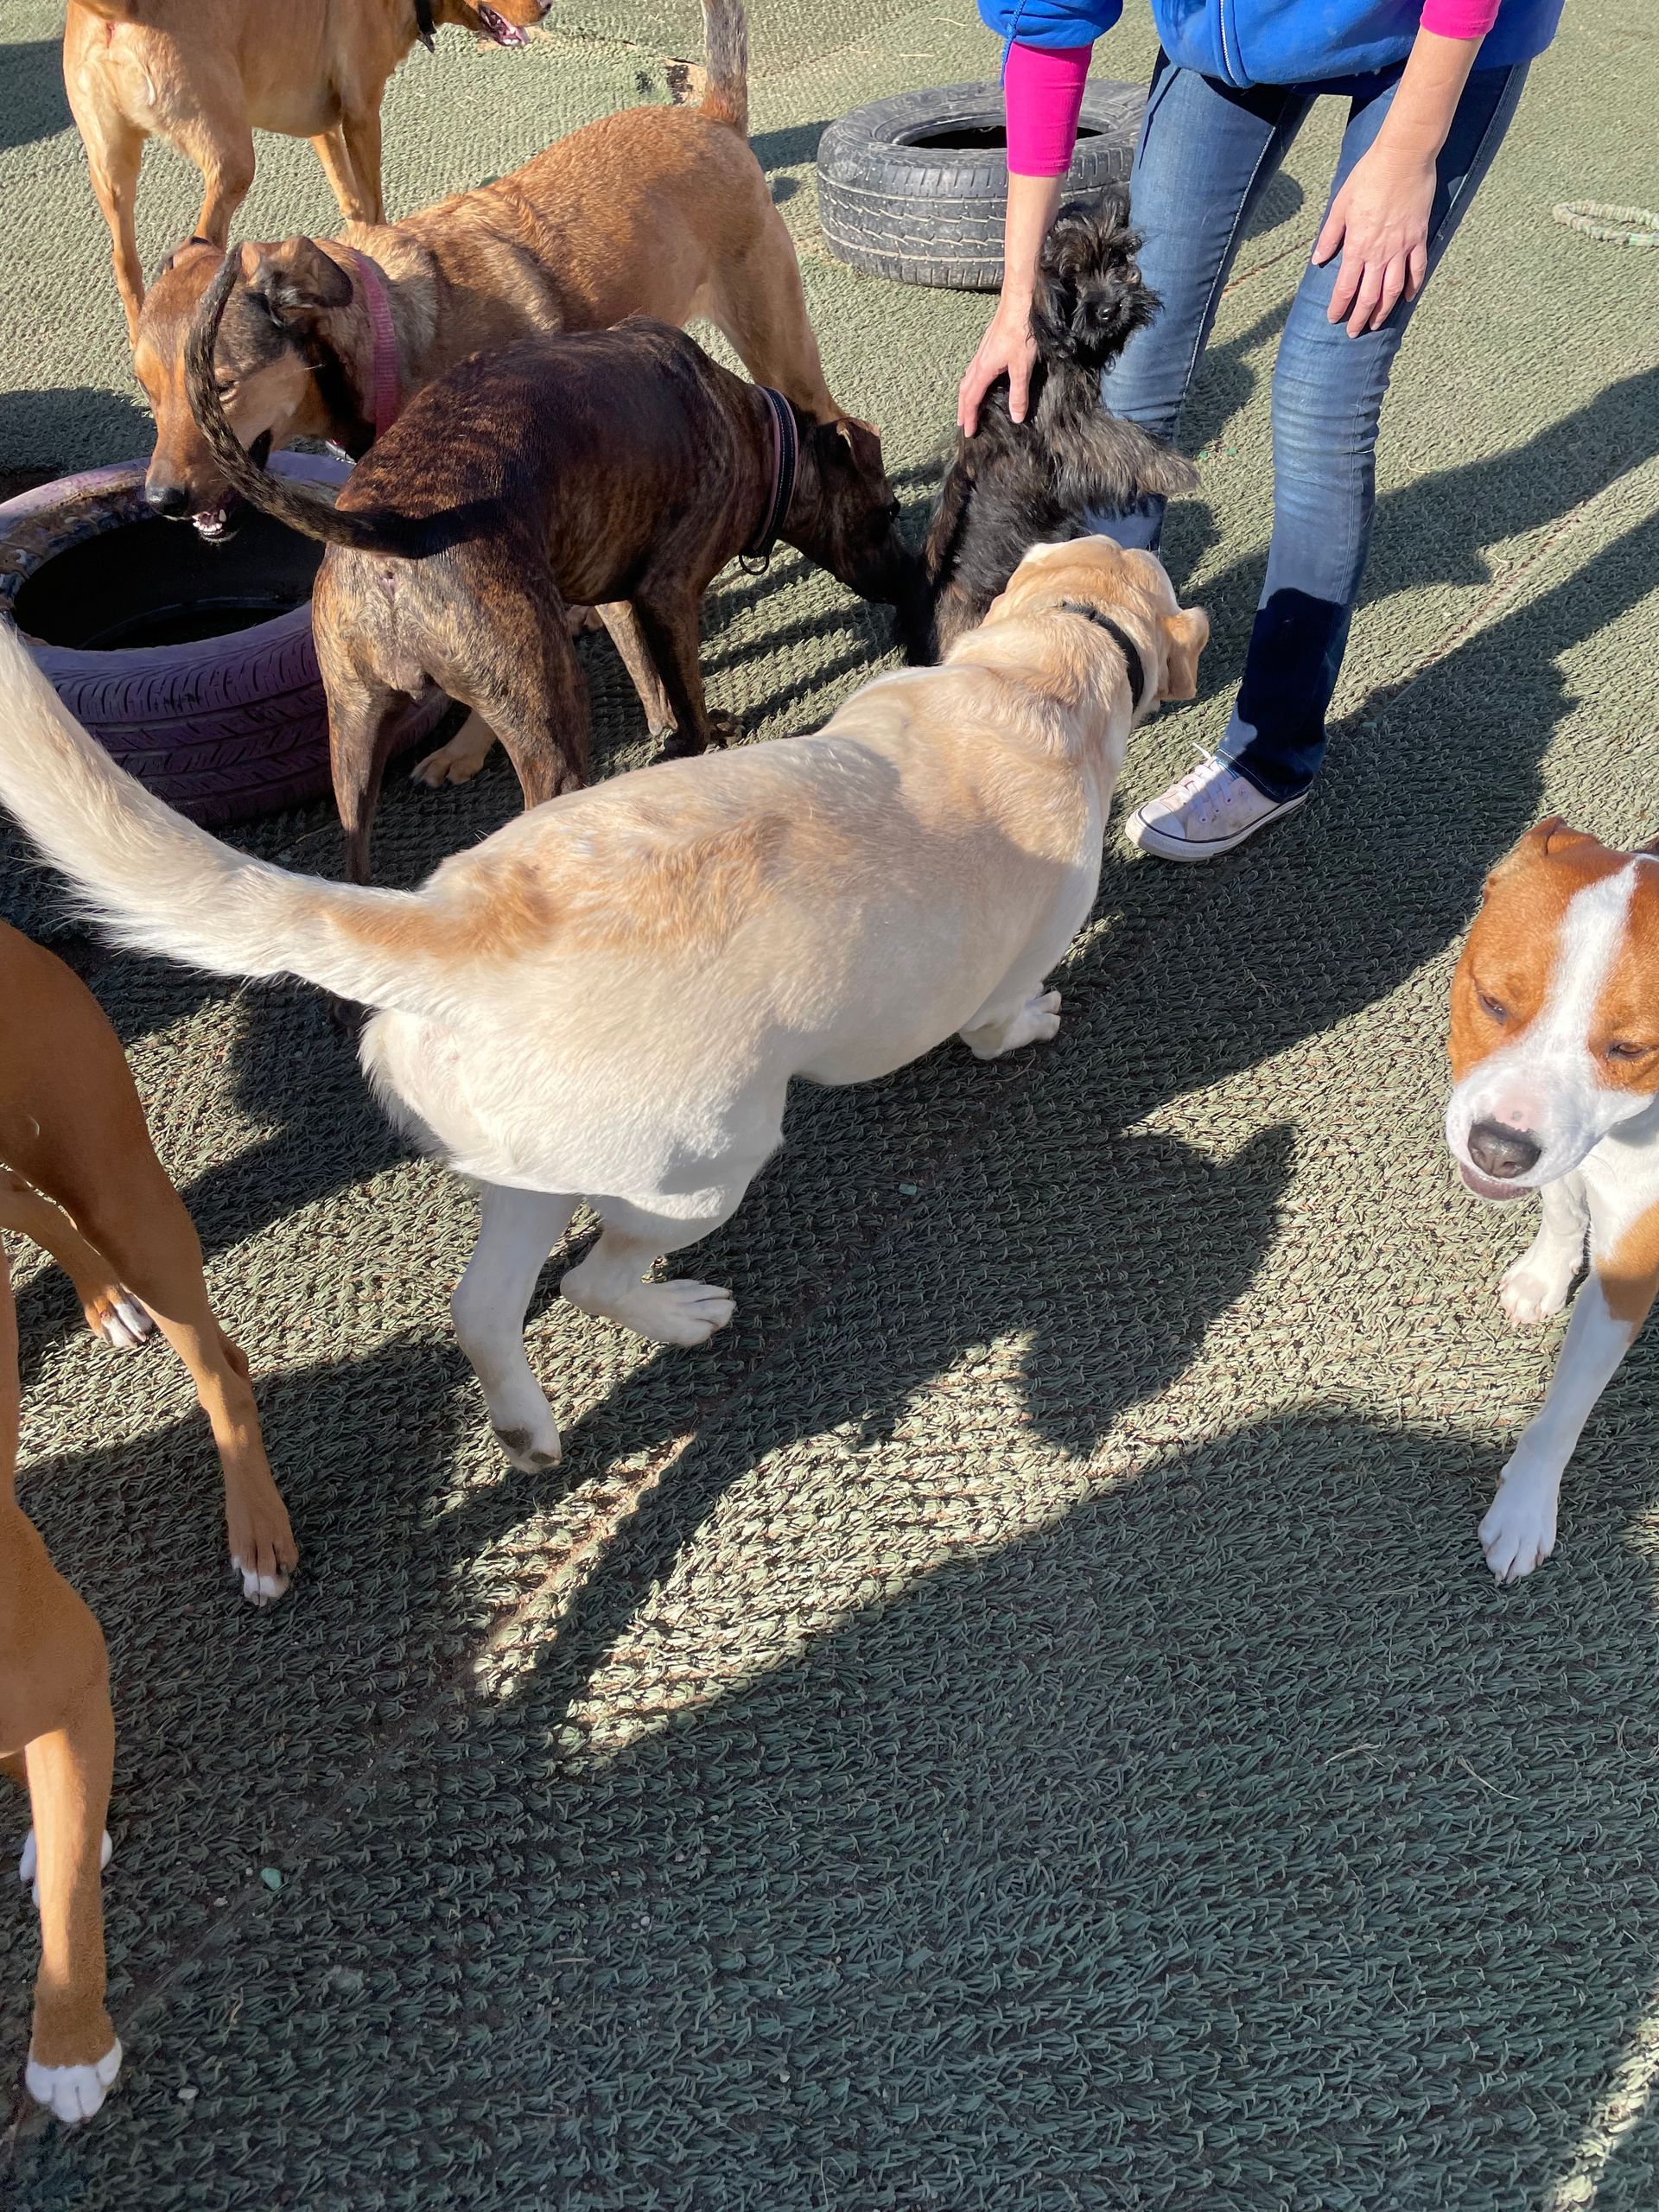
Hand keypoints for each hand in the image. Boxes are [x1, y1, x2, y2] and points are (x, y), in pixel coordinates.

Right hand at [958, 298, 1038, 435]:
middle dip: (963, 408)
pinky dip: (973, 382)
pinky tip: (981, 382)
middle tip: (962, 423)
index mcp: (984, 369)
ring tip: (968, 407)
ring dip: (966, 395)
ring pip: (968, 378)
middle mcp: (979, 362)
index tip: (968, 432)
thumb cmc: (1022, 331)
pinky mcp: (989, 345)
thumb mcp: (1023, 367)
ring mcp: (983, 352)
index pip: (972, 399)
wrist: (1020, 302)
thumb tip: (1016, 417)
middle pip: (965, 390)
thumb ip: (1018, 393)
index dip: (970, 417)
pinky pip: (975, 370)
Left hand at [1311, 138, 1436, 336]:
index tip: (1333, 318)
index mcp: (1357, 245)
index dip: (1339, 306)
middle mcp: (1379, 253)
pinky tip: (1407, 299)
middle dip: (1359, 317)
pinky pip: (1417, 269)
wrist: (1403, 158)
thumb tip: (1317, 260)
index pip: (1345, 287)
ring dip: (1384, 310)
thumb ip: (1329, 235)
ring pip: (1393, 289)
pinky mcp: (1419, 238)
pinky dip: (1412, 287)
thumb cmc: (1368, 176)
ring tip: (1376, 323)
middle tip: (1354, 333)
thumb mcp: (1340, 204)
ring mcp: (1402, 247)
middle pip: (1369, 296)